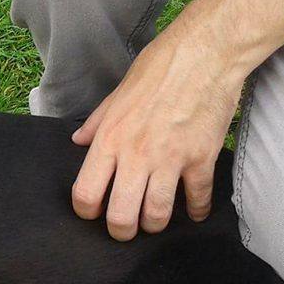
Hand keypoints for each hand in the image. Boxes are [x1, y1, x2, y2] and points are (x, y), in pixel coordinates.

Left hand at [71, 20, 247, 239]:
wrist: (205, 53)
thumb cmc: (157, 68)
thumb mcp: (116, 95)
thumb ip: (96, 123)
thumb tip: (78, 141)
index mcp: (109, 140)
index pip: (86, 194)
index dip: (86, 212)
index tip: (94, 212)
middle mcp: (136, 155)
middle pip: (121, 216)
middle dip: (121, 231)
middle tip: (125, 229)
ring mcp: (170, 159)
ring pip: (157, 214)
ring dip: (154, 224)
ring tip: (153, 221)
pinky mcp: (202, 158)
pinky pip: (198, 198)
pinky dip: (196, 211)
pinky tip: (194, 212)